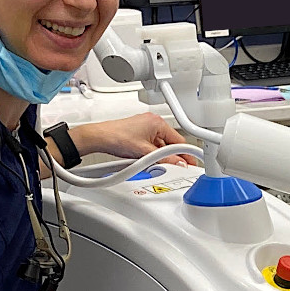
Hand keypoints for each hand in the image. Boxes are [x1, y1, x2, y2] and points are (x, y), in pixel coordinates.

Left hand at [73, 112, 193, 165]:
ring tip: (152, 163)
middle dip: (171, 156)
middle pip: (171, 144)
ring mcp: (145, 128)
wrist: (99, 138)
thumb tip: (179, 164)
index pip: (180, 141)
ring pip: (160, 146)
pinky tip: (145, 161)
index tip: (190, 163)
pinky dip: (151, 154)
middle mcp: (153, 122)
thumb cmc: (116, 137)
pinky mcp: (139, 134)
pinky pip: (151, 146)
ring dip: (159, 156)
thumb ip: (165, 159)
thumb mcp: (145, 152)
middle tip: (172, 167)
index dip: (185, 154)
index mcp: (158, 122)